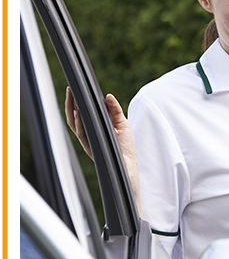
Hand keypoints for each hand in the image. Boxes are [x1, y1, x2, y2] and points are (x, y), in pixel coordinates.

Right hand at [65, 87, 141, 216]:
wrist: (129, 168)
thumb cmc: (125, 149)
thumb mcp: (122, 125)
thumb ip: (115, 111)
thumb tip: (108, 96)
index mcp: (93, 131)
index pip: (80, 115)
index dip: (74, 103)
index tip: (73, 90)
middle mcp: (88, 137)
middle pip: (73, 119)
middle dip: (70, 104)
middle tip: (70, 90)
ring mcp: (89, 143)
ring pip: (76, 126)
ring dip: (73, 112)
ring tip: (73, 98)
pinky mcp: (93, 148)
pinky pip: (83, 135)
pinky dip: (80, 124)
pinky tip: (80, 114)